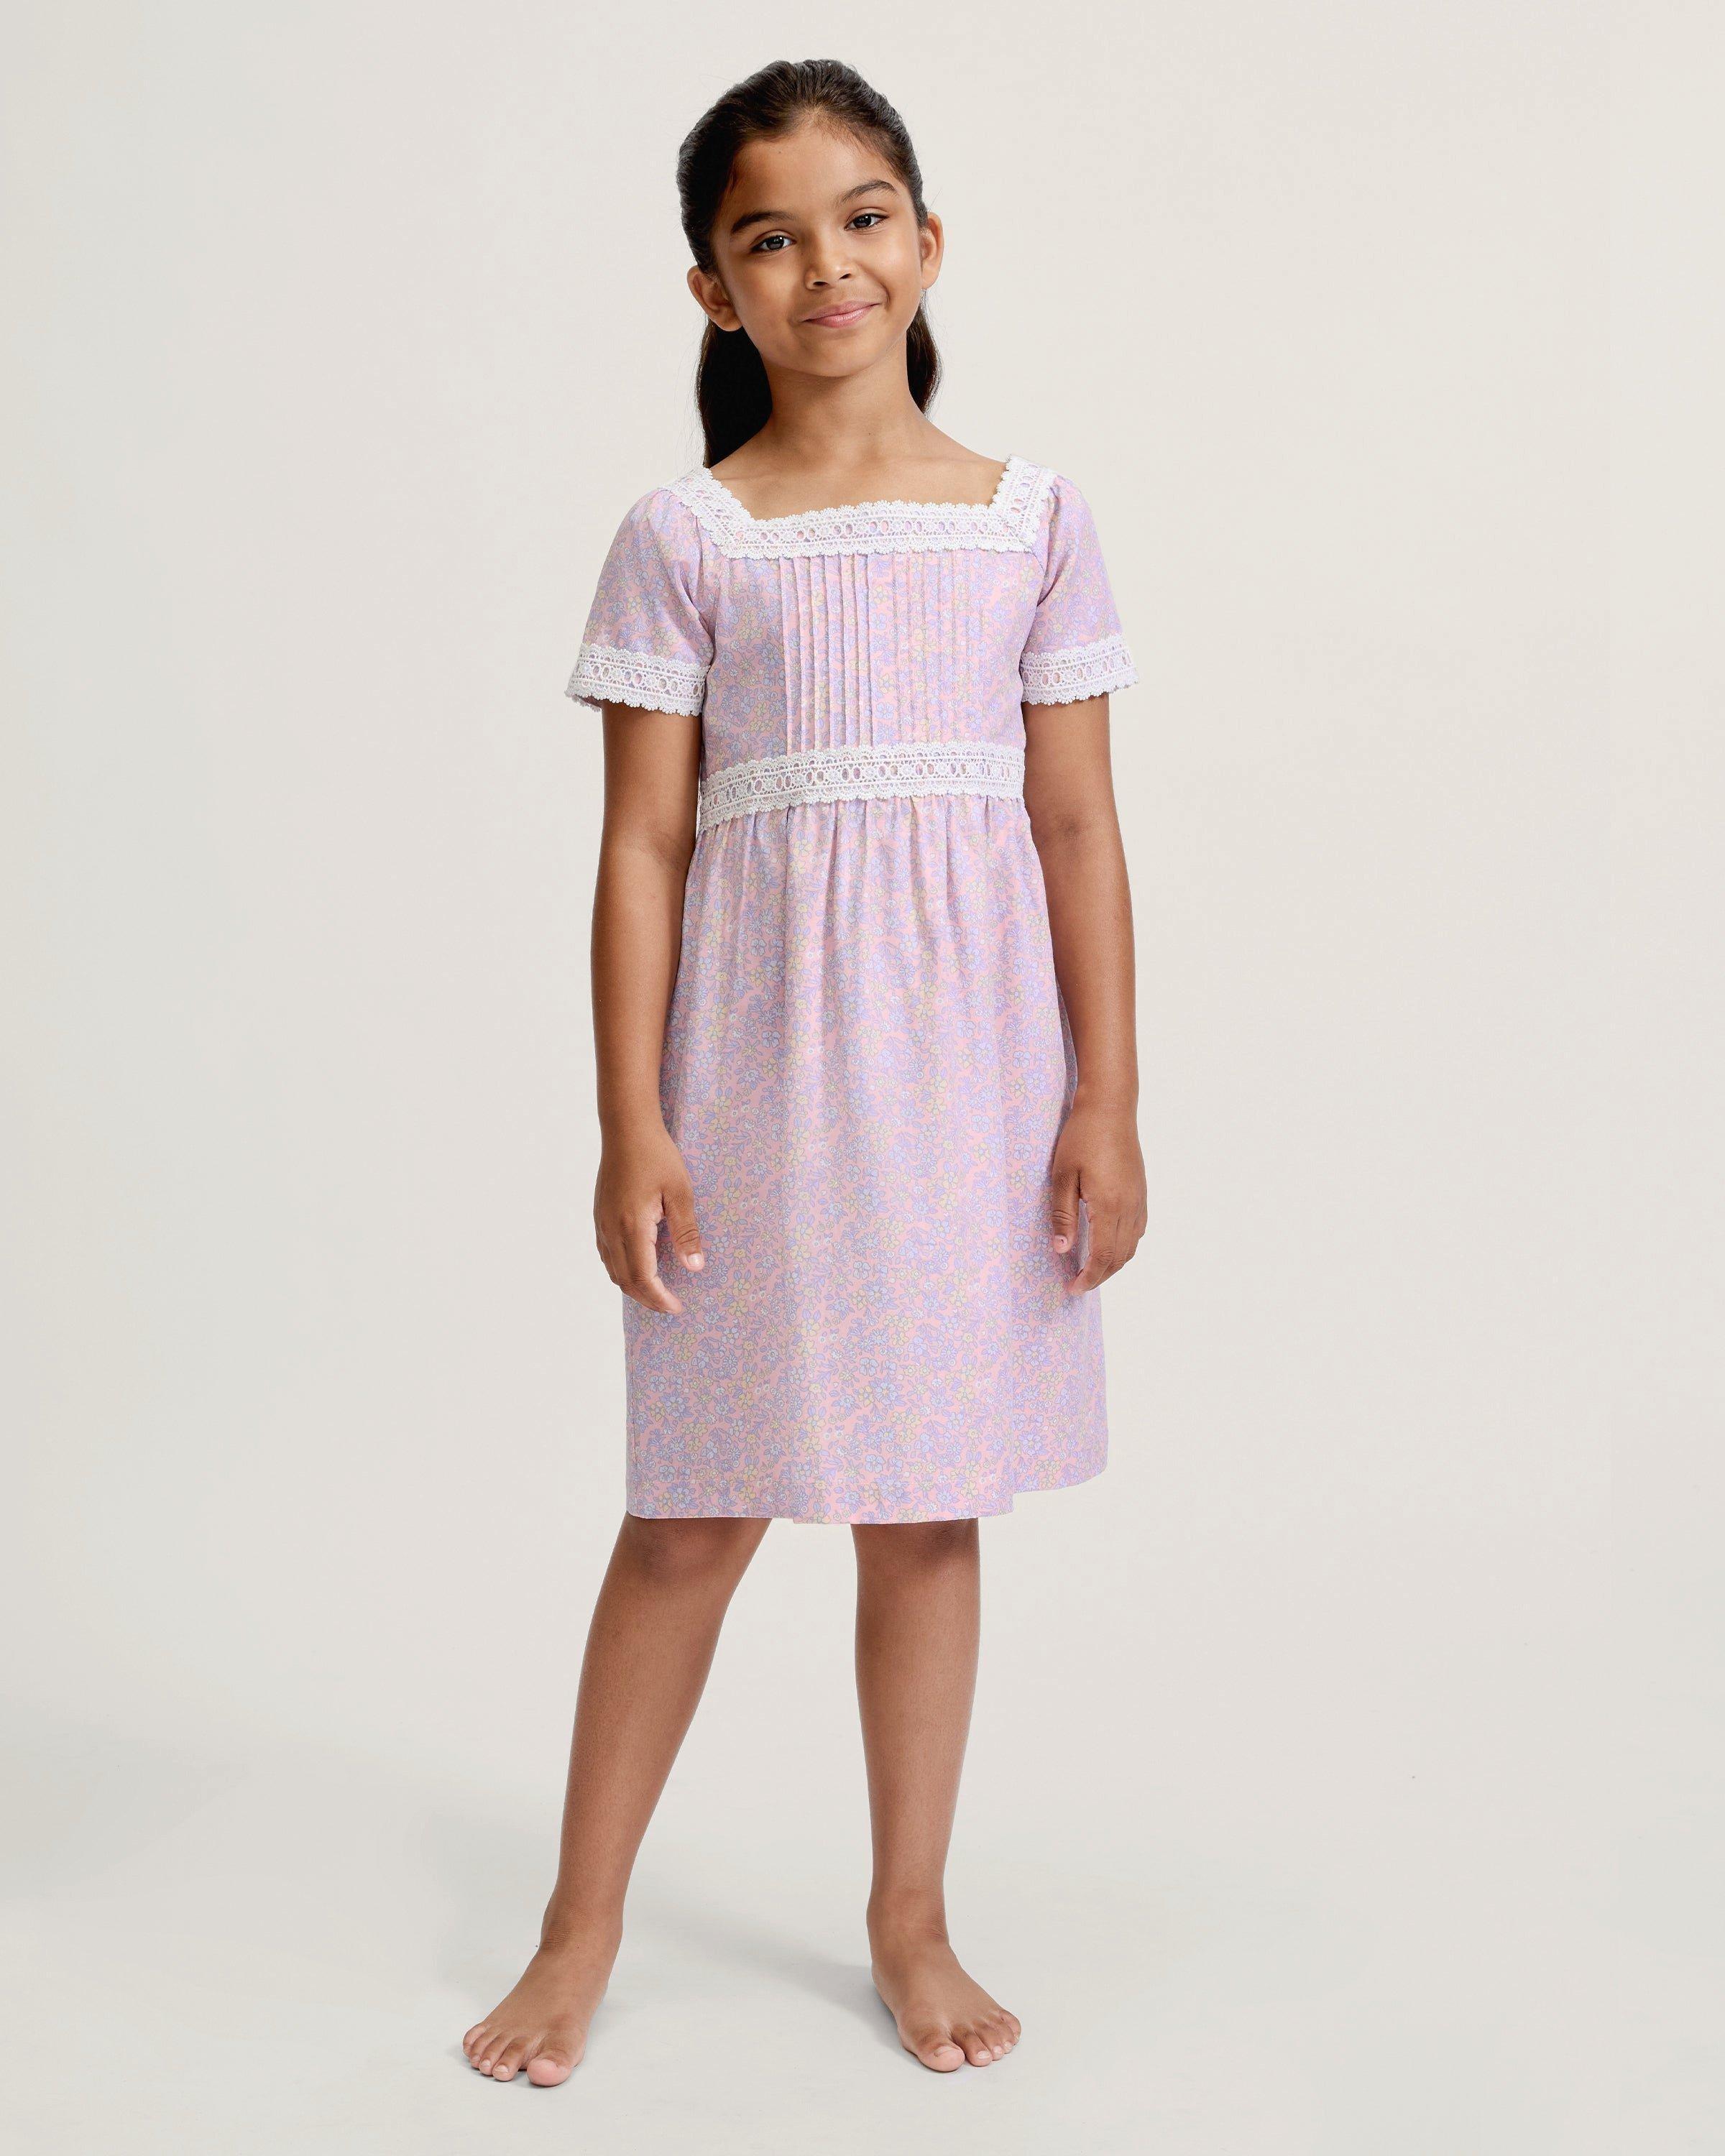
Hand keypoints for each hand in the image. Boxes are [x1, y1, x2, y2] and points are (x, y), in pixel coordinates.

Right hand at [594, 1123, 704, 1313]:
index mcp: (632, 1226)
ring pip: (613, 1270)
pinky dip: (621, 1270)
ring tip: (657, 1291)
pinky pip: (607, 1255)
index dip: (659, 1298)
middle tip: (670, 1305)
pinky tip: (638, 1266)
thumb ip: (686, 1232)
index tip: (677, 1307)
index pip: (643, 1278)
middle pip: (625, 1281)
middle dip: (648, 1298)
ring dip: (633, 1286)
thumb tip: (694, 1267)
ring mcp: (601, 1223)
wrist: (626, 1128)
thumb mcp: (680, 1192)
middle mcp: (611, 1230)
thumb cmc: (656, 1155)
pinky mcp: (600, 1216)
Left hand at [1049, 1096, 1146, 1293]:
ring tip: (1092, 1270)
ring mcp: (1139, 1200)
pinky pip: (1137, 1230)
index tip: (1072, 1288)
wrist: (1110, 1107)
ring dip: (1113, 1264)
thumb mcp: (1062, 1177)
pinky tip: (1109, 1245)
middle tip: (1078, 1285)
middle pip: (1119, 1257)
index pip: (1102, 1256)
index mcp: (1109, 1206)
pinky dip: (1124, 1247)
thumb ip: (1063, 1216)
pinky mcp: (1141, 1191)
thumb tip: (1063, 1250)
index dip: (1089, 1278)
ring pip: (1132, 1246)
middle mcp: (1130, 1208)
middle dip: (1100, 1276)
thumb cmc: (1081, 1138)